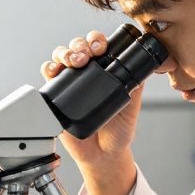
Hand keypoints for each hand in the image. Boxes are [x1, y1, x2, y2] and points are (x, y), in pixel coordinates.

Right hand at [41, 31, 140, 194]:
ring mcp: (68, 82)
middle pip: (77, 46)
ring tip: (74, 62)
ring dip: (65, 52)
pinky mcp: (54, 95)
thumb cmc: (118, 129)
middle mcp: (85, 72)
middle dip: (81, 45)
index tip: (102, 48)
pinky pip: (48, 75)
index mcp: (104, 69)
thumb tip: (147, 66)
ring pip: (61, 55)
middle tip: (88, 54)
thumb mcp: (132, 104)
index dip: (97, 41)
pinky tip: (54, 71)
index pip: (98, 45)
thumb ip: (136, 85)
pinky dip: (48, 68)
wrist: (103, 154)